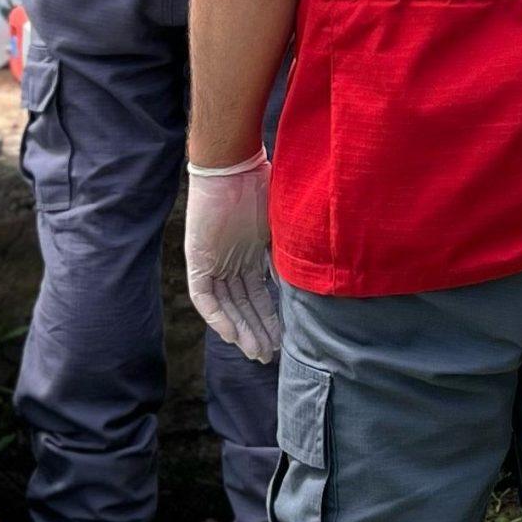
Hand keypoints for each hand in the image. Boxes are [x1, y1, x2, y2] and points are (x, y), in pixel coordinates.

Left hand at [186, 151, 280, 363]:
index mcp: (251, 252)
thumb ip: (294, 252)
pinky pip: (205, 297)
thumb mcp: (284, 227)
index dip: (271, 318)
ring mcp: (214, 260)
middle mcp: (232, 260)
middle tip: (270, 357)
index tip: (285, 340)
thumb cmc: (264, 185)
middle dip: (258, 331)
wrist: (234, 165)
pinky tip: (232, 335)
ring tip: (256, 353)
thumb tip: (323, 277)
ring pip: (227, 306)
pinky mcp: (198, 259)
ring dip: (241, 330)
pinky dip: (218, 316)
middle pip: (245, 305)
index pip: (261, 294)